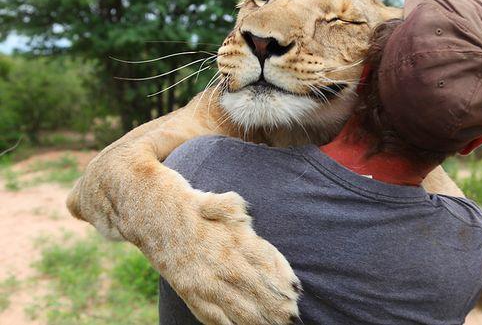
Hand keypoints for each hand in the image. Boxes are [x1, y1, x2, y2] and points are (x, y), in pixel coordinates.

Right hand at [152, 191, 300, 324]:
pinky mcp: (192, 294)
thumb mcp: (220, 202)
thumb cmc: (192, 204)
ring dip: (261, 321)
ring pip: (241, 310)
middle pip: (258, 292)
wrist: (151, 212)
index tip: (297, 291)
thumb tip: (248, 216)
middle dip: (278, 307)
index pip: (265, 263)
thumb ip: (235, 209)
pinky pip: (215, 319)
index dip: (282, 279)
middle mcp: (221, 265)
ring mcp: (206, 284)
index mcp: (232, 240)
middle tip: (294, 317)